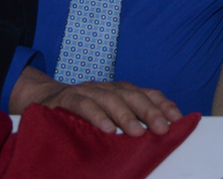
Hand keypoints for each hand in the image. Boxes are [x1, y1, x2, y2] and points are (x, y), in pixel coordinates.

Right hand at [8, 66, 181, 135]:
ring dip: (125, 116)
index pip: (146, 94)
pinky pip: (83, 106)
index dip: (163, 104)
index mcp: (120, 91)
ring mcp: (87, 91)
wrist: (44, 99)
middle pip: (132, 95)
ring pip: (110, 99)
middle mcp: (107, 88)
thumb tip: (158, 135)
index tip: (178, 118)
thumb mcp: (109, 116)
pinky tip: (107, 129)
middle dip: (150, 111)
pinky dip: (96, 116)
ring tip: (138, 132)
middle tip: (162, 128)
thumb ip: (129, 121)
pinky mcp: (67, 99)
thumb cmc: (83, 113)